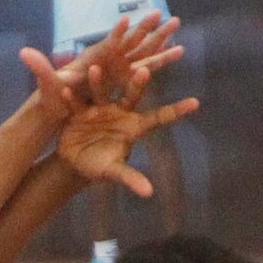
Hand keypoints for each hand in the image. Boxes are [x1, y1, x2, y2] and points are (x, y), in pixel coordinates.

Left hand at [19, 11, 184, 120]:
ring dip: (160, 38)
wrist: (60, 109)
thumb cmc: (54, 98)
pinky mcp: (125, 78)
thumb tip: (24, 53)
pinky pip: (147, 67)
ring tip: (178, 24)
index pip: (106, 44)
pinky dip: (161, 59)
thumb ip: (40, 68)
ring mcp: (118, 67)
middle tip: (164, 13)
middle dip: (147, 27)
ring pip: (143, 50)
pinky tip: (177, 51)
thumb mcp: (48, 83)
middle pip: (131, 40)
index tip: (127, 19)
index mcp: (93, 59)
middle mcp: (109, 58)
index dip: (116, 33)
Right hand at [57, 66, 200, 196]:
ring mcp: (100, 110)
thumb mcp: (114, 172)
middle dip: (137, 84)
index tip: (196, 103)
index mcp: (133, 127)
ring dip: (98, 83)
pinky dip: (72, 97)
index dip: (176, 111)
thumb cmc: (100, 167)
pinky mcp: (80, 112)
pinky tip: (66, 89)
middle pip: (131, 96)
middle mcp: (119, 113)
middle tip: (143, 71)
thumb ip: (131, 178)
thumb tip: (148, 193)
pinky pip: (76, 103)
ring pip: (101, 93)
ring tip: (95, 69)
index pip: (159, 118)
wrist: (76, 164)